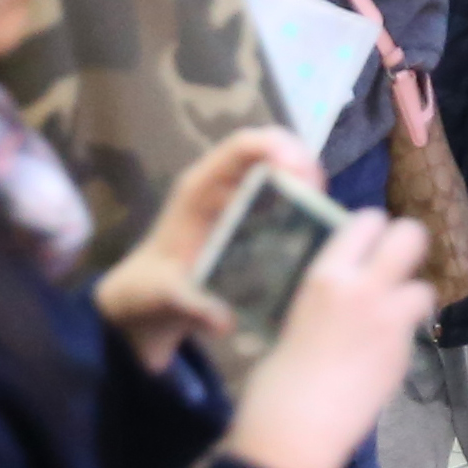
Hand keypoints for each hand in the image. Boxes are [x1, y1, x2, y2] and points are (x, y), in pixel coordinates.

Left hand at [95, 124, 321, 371]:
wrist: (145, 296)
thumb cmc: (150, 286)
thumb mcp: (165, 294)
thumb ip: (192, 303)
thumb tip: (227, 321)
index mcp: (199, 188)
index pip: (240, 147)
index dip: (273, 147)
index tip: (298, 170)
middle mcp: (222, 184)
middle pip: (269, 149)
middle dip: (300, 162)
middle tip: (320, 194)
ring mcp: (237, 198)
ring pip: (280, 169)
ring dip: (306, 182)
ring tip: (322, 211)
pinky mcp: (249, 216)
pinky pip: (282, 196)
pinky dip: (302, 203)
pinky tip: (314, 227)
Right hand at [218, 208, 434, 467]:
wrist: (295, 429)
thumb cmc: (276, 380)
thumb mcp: (293, 318)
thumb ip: (323, 296)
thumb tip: (340, 289)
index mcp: (325, 276)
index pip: (366, 221)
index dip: (374, 228)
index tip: (370, 241)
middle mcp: (363, 288)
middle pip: (410, 236)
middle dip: (407, 244)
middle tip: (396, 263)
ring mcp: (389, 321)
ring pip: (424, 288)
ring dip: (411, 298)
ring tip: (392, 316)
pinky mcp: (403, 354)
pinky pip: (413, 331)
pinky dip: (403, 336)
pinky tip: (382, 354)